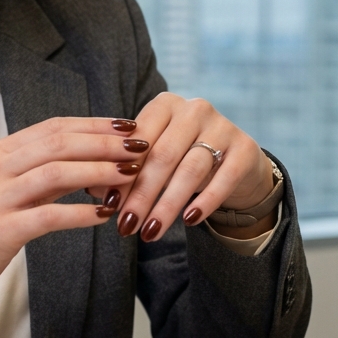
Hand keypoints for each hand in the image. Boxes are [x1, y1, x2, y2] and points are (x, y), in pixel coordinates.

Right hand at [0, 116, 144, 332]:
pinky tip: (105, 215)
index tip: (129, 127)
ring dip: (99, 171)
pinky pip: (48, 216)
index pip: (54, 127)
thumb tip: (89, 163)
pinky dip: (80, 213)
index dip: (95, 124)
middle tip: (141, 146)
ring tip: (132, 175)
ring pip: (56, 173)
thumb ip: (40, 175)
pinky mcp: (0, 231)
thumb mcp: (3, 192)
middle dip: (105, 142)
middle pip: (59, 143)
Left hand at [91, 94, 274, 242]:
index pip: (138, 141)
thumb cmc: (181, 158)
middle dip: (141, 195)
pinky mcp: (245, 148)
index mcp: (164, 105)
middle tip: (126, 226)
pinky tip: (188, 221)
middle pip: (162, 156)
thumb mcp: (154, 159)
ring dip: (167, 205)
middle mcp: (194, 109)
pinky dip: (204, 201)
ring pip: (190, 170)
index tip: (108, 205)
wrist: (235, 162)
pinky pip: (223, 178)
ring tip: (150, 233)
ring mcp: (222, 126)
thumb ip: (124, 169)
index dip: (122, 174)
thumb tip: (92, 187)